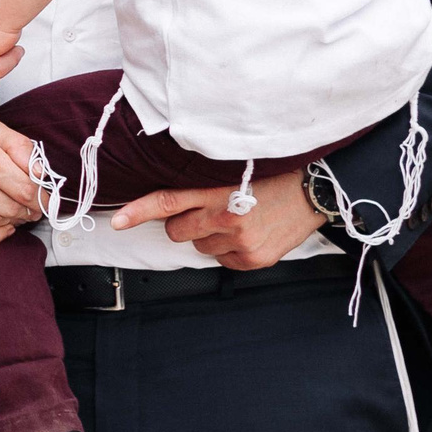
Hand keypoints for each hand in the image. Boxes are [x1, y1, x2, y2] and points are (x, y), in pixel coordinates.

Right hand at [0, 110, 42, 243]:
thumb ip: (22, 149)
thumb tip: (42, 176)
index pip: (25, 190)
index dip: (42, 199)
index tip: (46, 201)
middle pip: (12, 209)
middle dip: (29, 210)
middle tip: (32, 207)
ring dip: (11, 220)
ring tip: (14, 211)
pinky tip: (1, 225)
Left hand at [109, 170, 324, 269]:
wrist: (314, 191)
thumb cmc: (272, 177)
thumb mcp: (234, 170)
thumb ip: (202, 185)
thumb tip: (170, 201)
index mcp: (216, 189)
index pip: (166, 201)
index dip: (138, 212)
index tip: (116, 222)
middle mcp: (224, 216)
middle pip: (176, 231)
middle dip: (184, 223)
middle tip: (210, 210)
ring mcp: (238, 241)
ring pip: (199, 247)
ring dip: (210, 236)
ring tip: (238, 218)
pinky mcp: (252, 259)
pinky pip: (222, 261)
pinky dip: (230, 250)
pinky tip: (249, 233)